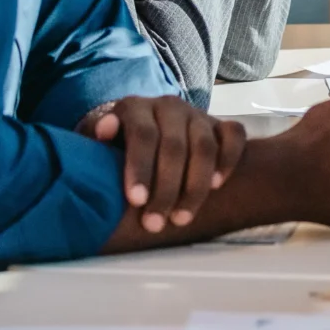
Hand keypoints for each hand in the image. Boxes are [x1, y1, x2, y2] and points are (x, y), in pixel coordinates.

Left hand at [81, 96, 246, 233]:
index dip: (140, 167)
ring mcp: (197, 114)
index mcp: (135, 107)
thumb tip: (103, 131)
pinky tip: (218, 186)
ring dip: (196, 186)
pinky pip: (234, 136)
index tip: (136, 201)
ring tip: (182, 218)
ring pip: (205, 146)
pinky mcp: (220, 124)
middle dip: (166, 189)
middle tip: (155, 224)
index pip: (142, 135)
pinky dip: (228, 160)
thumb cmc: (115, 146)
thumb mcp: (95, 140)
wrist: (143, 131)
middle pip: (174, 146)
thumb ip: (96, 137)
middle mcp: (168, 106)